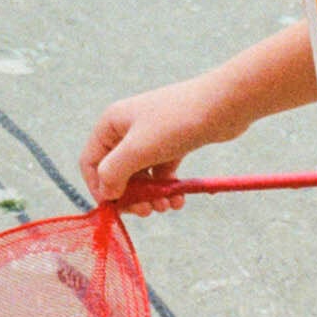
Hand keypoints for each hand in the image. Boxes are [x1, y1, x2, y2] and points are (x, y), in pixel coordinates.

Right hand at [78, 74, 229, 216]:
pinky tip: (178, 200)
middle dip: (131, 195)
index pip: (91, 162)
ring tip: (166, 206)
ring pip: (142, 176)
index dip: (100, 187)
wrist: (224, 105)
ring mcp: (151, 137)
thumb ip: (114, 173)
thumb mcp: (138, 149)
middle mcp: (127, 129)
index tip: (115, 208)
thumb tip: (106, 194)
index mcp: (111, 124)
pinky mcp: (173, 144)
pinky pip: (162, 172)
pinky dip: (167, 188)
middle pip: (118, 172)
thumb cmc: (177, 122)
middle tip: (146, 211)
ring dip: (151, 195)